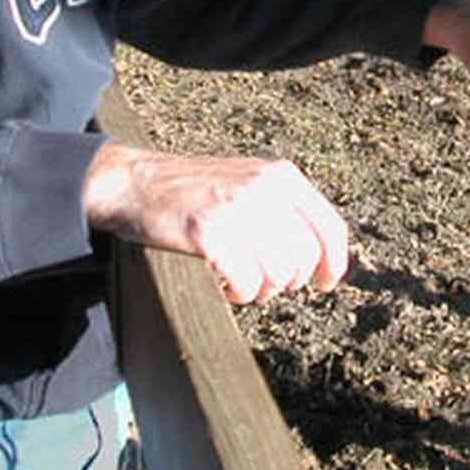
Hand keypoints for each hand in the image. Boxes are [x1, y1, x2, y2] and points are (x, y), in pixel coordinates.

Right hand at [83, 145, 347, 303]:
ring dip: (263, 289)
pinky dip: (240, 294)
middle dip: (289, 280)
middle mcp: (266, 188)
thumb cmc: (194, 189)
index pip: (330, 227)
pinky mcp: (211, 232)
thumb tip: (320, 256)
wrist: (135, 181)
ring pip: (279, 274)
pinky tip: (226, 285)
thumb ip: (284, 207)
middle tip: (266, 283)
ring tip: (243, 281)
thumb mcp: (249, 181)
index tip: (324, 283)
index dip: (334, 263)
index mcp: (282, 175)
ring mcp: (238, 209)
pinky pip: (248, 284)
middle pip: (305, 257)